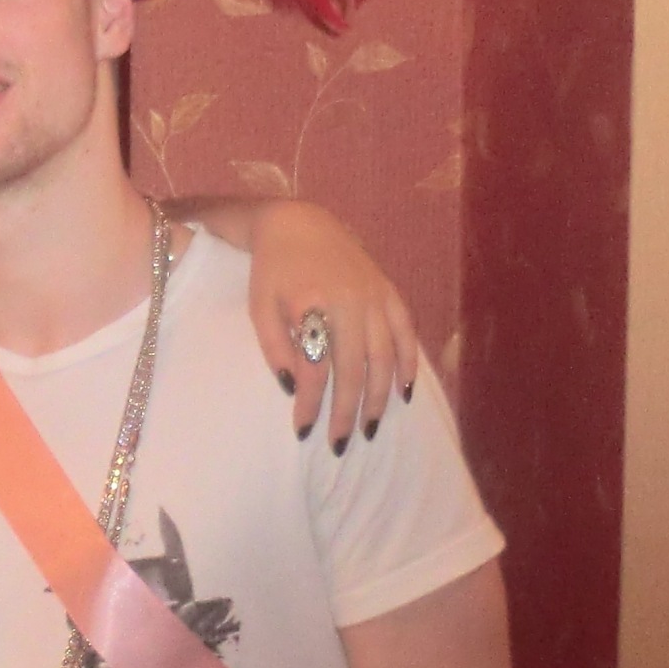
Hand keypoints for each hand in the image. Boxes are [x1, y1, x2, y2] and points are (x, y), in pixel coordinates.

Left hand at [244, 201, 418, 447]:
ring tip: (369, 428)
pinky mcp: (389, 291)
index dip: (309, 403)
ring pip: (384, 357)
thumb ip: (274, 348)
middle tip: (340, 444)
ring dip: (378, 397)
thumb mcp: (260, 308)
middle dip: (347, 412)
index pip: (315, 368)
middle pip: (354, 370)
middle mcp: (351, 301)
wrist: (299, 224)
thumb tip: (293, 390)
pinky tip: (403, 392)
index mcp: (314, 304)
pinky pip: (406, 332)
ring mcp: (375, 296)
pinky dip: (408, 363)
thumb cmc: (273, 271)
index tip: (302, 430)